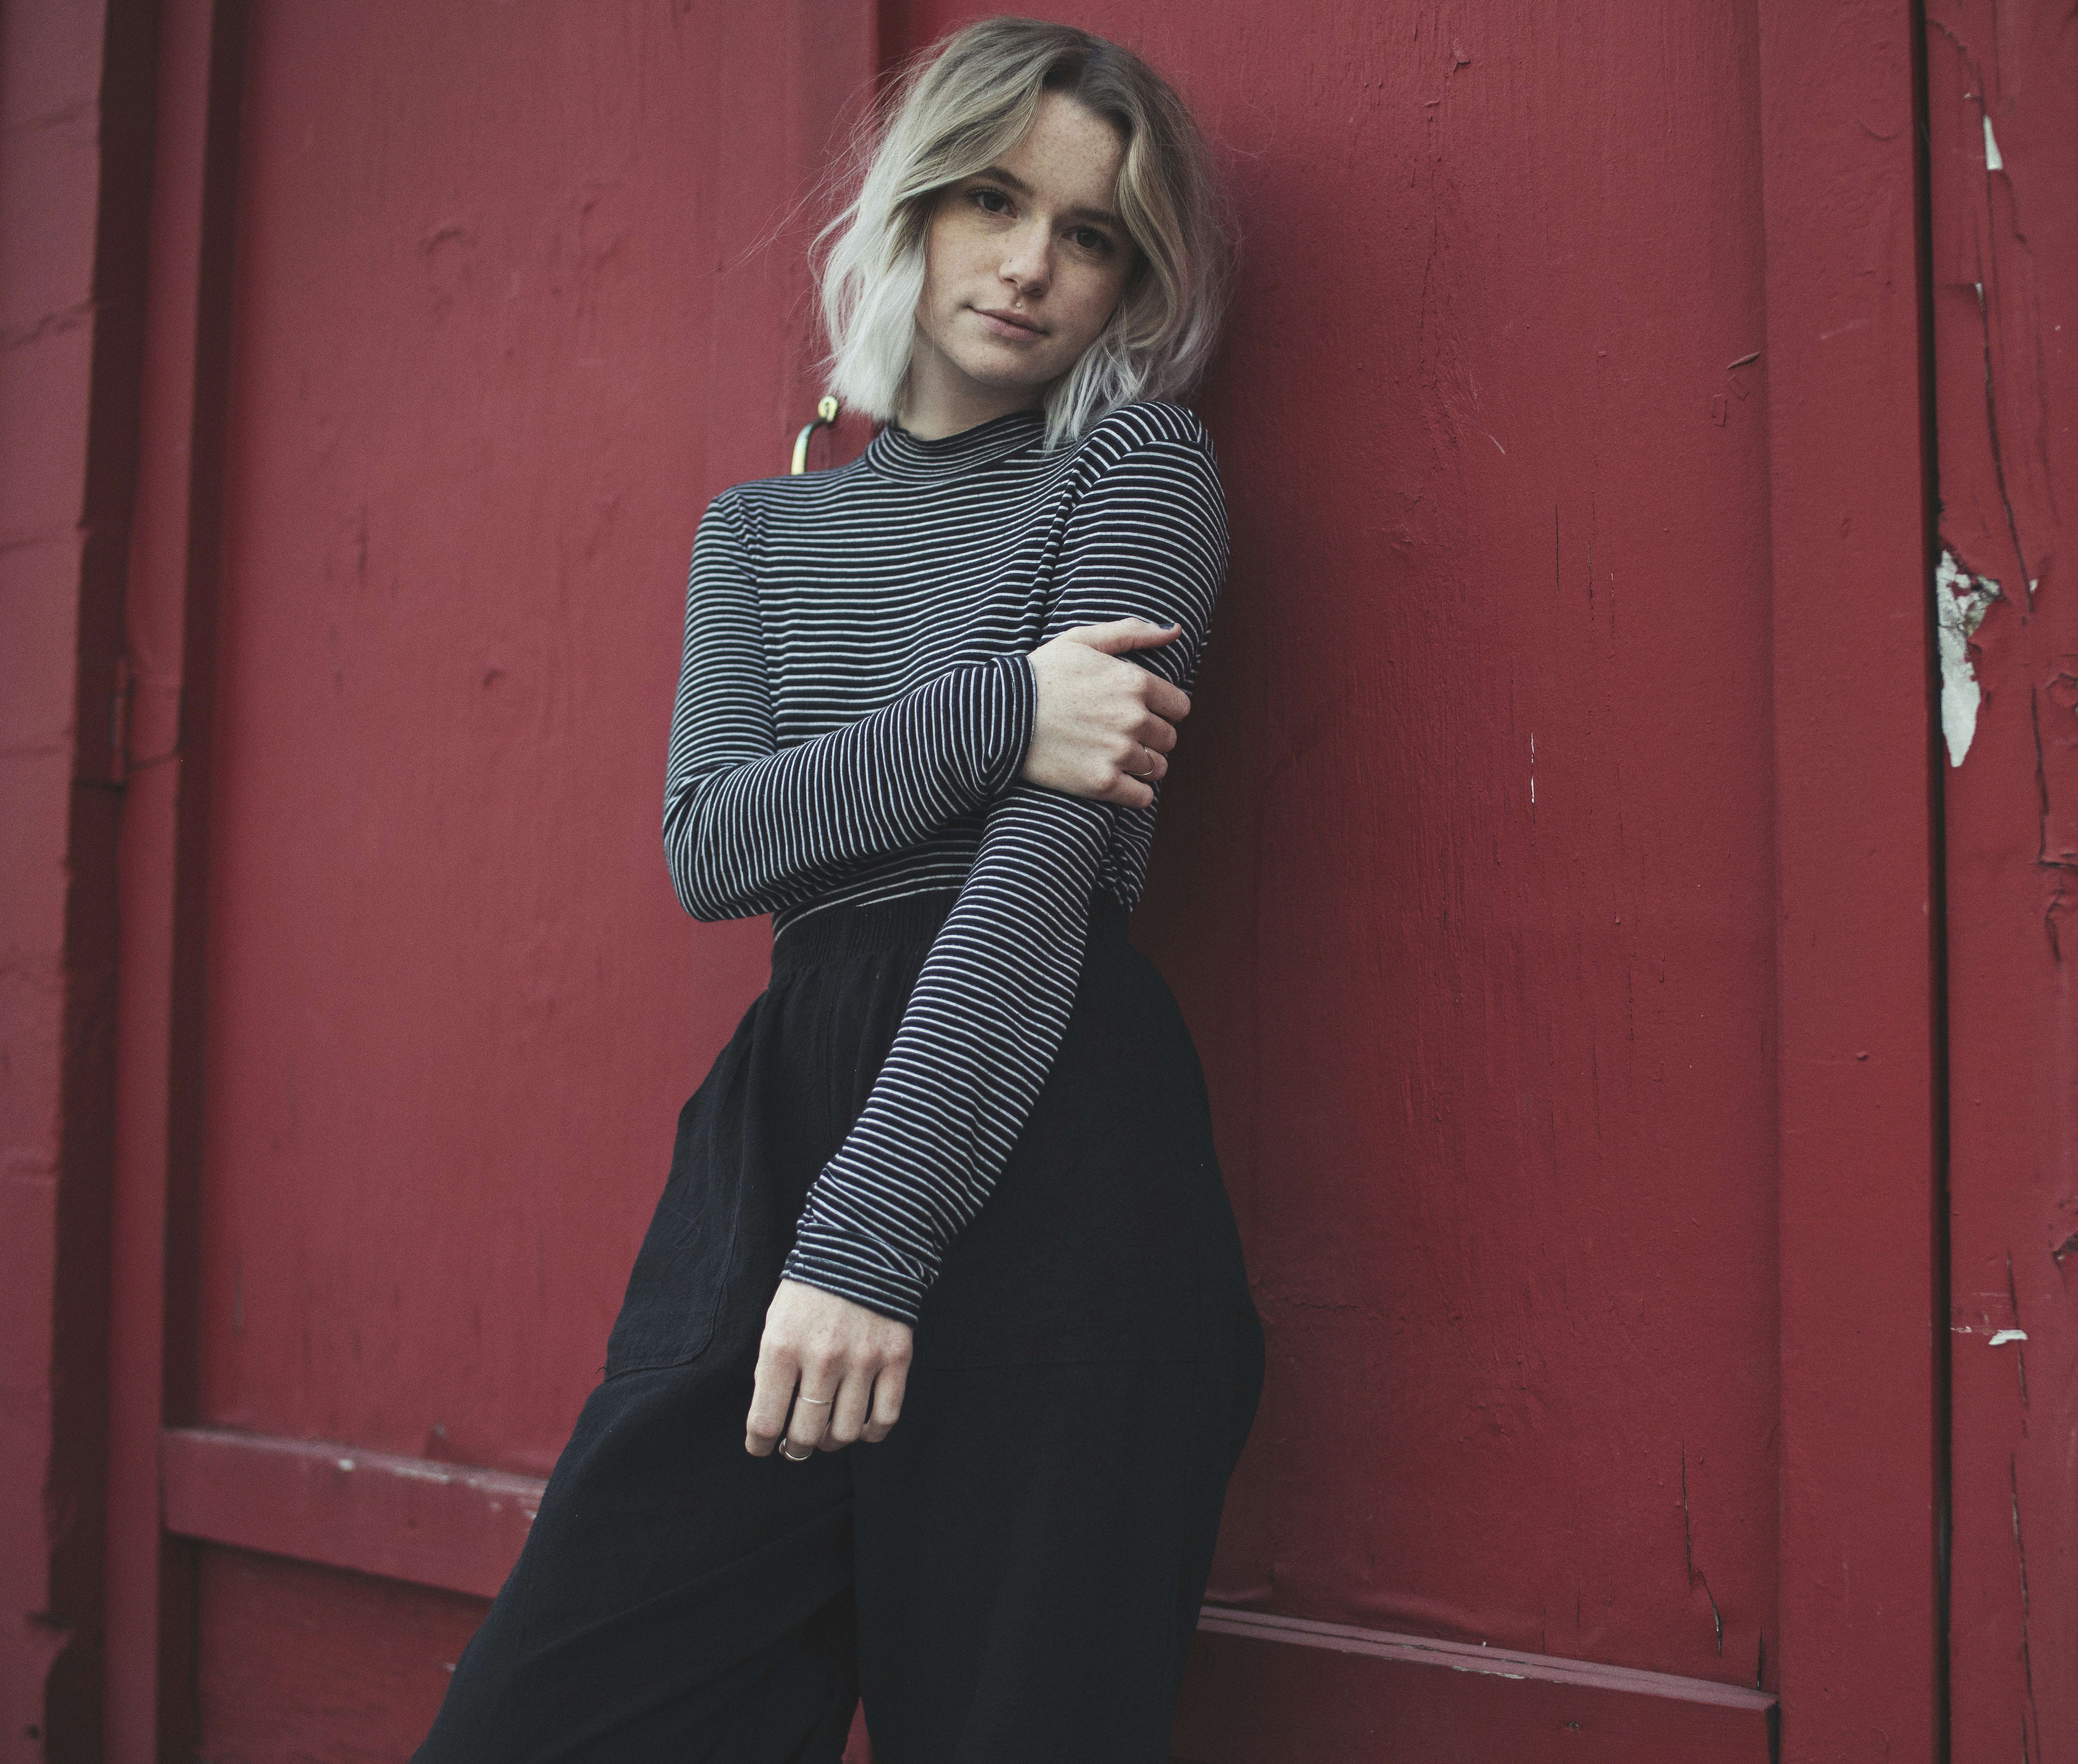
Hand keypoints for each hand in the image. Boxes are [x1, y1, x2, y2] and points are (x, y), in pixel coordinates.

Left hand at [744, 1278, 912, 1457]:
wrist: (861, 1247)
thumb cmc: (810, 1288)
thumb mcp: (775, 1322)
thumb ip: (772, 1370)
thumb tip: (773, 1418)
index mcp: (782, 1348)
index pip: (765, 1422)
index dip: (759, 1446)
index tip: (761, 1448)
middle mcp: (822, 1359)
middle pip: (806, 1435)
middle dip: (796, 1449)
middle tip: (795, 1445)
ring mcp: (863, 1360)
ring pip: (846, 1432)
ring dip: (832, 1442)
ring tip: (827, 1434)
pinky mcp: (896, 1359)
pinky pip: (885, 1417)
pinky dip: (871, 1432)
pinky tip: (861, 1426)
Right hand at [1019, 619, 1190, 809]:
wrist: (1000, 715)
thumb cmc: (1042, 674)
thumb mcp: (1083, 640)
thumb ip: (1132, 632)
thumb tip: (1175, 630)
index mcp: (1134, 682)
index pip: (1179, 707)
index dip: (1163, 710)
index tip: (1143, 712)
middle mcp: (1133, 718)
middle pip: (1168, 739)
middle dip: (1151, 738)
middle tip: (1122, 735)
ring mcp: (1119, 753)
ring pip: (1157, 768)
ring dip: (1143, 765)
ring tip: (1116, 756)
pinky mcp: (1102, 783)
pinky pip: (1143, 797)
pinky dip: (1135, 793)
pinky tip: (1117, 780)